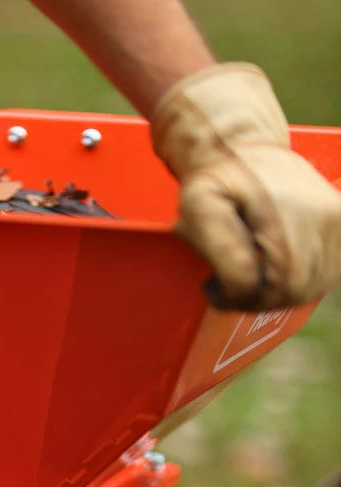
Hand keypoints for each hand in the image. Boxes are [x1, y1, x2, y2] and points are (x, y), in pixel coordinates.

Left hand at [151, 63, 340, 309]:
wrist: (243, 148)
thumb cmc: (216, 181)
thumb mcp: (198, 208)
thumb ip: (221, 249)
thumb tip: (243, 286)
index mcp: (288, 215)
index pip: (270, 288)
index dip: (237, 299)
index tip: (213, 287)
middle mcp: (323, 218)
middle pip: (291, 293)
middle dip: (254, 299)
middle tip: (225, 285)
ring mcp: (338, 222)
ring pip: (309, 290)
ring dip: (274, 294)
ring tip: (246, 272)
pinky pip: (324, 276)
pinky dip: (295, 283)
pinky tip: (270, 268)